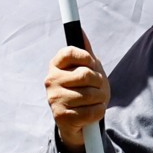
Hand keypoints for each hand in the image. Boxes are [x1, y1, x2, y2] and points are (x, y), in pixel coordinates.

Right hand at [44, 35, 109, 152]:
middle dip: (99, 81)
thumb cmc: (84, 90)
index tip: (92, 64)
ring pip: (90, 94)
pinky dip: (99, 111)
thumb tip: (80, 31)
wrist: (78, 122)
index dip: (86, 57)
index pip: (70, 52)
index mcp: (55, 65)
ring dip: (101, 98)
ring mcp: (54, 99)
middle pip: (85, 74)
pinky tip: (95, 110)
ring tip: (98, 99)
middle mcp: (51, 80)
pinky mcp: (61, 117)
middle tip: (100, 86)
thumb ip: (85, 52)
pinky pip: (91, 111)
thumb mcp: (85, 69)